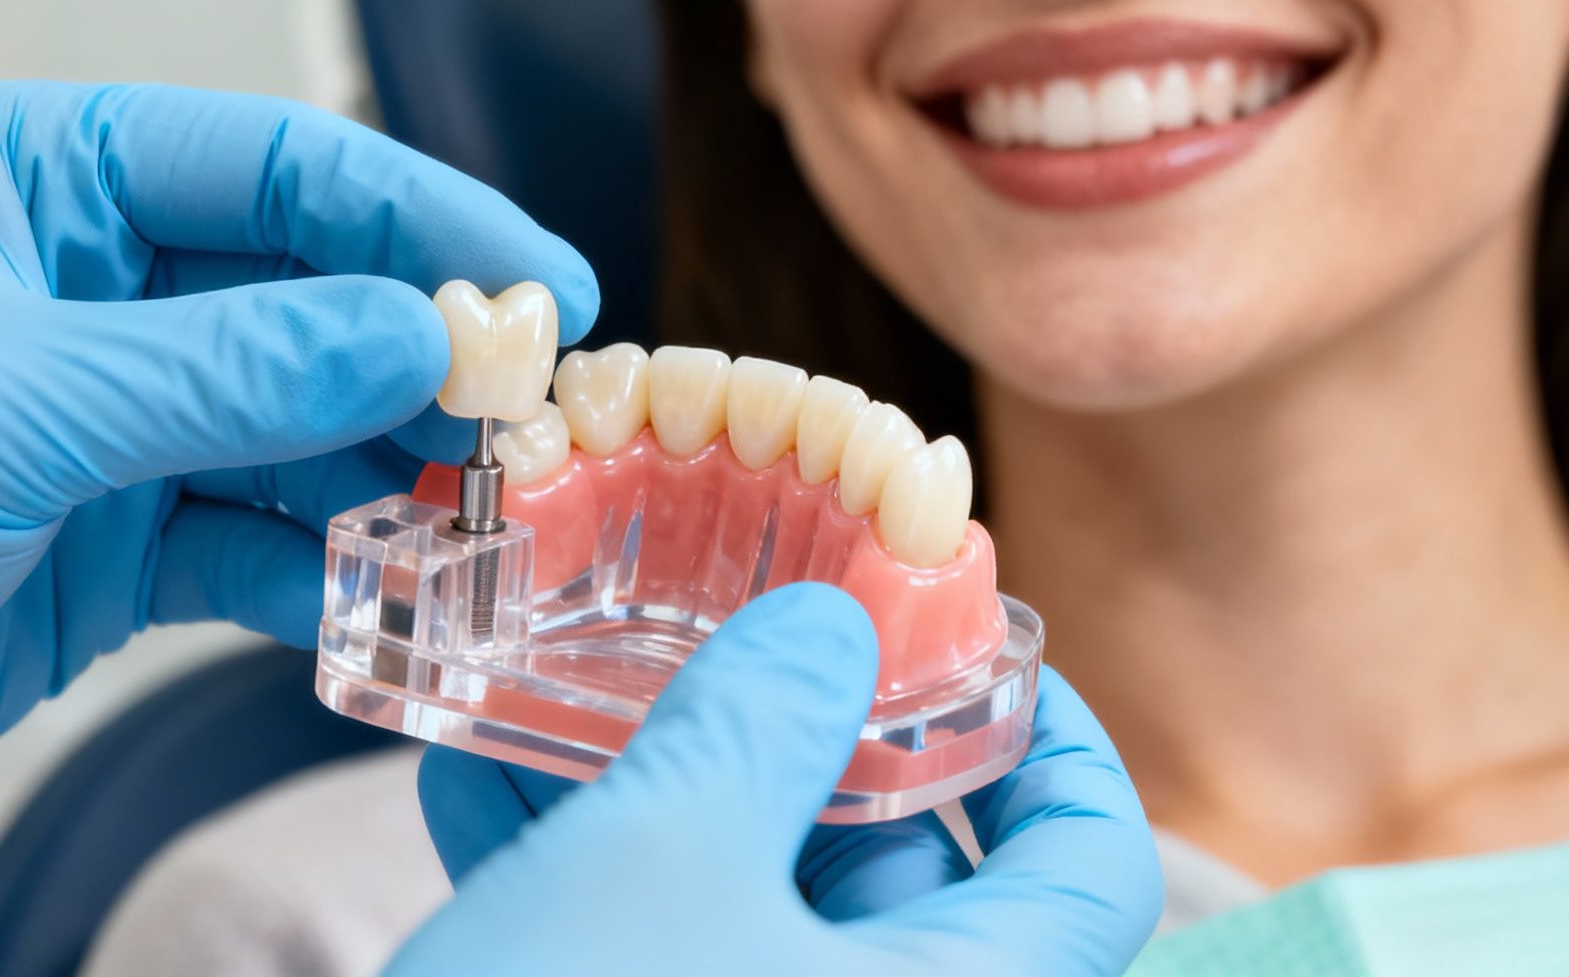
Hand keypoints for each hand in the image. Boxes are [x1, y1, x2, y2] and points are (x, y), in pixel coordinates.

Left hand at [0, 81, 596, 813]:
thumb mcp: (12, 404)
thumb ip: (232, 368)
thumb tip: (426, 337)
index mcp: (42, 178)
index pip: (277, 166)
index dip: (423, 216)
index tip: (544, 282)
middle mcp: (93, 278)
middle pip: (312, 292)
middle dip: (424, 359)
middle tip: (533, 415)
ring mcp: (118, 406)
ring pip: (305, 418)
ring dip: (392, 470)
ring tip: (482, 513)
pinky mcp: (125, 526)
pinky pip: (264, 530)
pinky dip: (326, 566)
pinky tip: (381, 595)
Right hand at [394, 584, 1162, 976]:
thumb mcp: (663, 857)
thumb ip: (761, 719)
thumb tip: (833, 626)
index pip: (1091, 868)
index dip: (1054, 739)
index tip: (969, 646)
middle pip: (898, 872)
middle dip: (794, 734)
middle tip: (719, 625)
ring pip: (750, 913)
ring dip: (661, 790)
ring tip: (566, 683)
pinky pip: (659, 964)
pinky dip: (588, 874)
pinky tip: (478, 782)